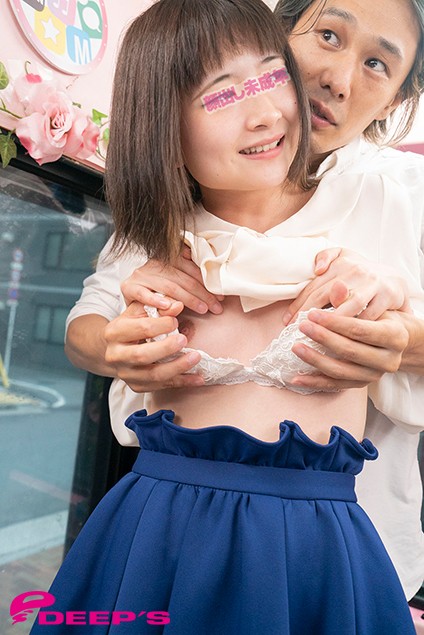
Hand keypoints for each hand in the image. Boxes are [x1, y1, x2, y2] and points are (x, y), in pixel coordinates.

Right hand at [104, 301, 203, 391]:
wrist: (116, 348)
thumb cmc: (131, 325)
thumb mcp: (140, 312)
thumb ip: (159, 307)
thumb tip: (178, 305)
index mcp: (115, 332)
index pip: (140, 329)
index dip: (161, 324)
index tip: (176, 321)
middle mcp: (116, 355)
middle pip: (142, 355)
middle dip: (166, 348)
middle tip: (184, 339)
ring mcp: (125, 374)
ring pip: (153, 375)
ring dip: (178, 367)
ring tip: (196, 357)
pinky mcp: (136, 386)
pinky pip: (161, 387)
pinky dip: (182, 382)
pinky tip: (198, 377)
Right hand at [121, 246, 222, 314]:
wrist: (131, 302)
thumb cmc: (158, 296)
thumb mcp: (176, 285)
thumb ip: (190, 281)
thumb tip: (216, 287)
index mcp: (167, 258)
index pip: (191, 268)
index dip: (207, 282)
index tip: (221, 296)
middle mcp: (154, 264)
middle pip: (184, 278)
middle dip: (203, 294)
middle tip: (216, 307)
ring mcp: (141, 275)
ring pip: (169, 286)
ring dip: (188, 299)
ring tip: (202, 309)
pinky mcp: (129, 287)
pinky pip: (144, 293)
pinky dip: (156, 300)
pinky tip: (168, 306)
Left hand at [283, 248, 411, 324]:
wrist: (394, 279)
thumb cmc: (361, 272)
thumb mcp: (343, 257)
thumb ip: (326, 256)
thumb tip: (318, 268)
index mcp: (341, 264)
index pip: (314, 287)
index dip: (298, 305)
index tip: (287, 322)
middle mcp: (356, 271)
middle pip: (326, 295)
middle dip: (309, 315)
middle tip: (299, 331)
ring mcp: (373, 283)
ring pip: (349, 305)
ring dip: (332, 322)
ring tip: (319, 335)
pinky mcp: (388, 295)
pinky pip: (371, 315)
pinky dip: (358, 327)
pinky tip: (345, 339)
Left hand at [290, 310, 409, 390]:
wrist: (393, 341)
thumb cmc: (379, 318)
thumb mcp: (371, 305)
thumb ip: (351, 298)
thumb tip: (336, 286)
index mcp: (395, 336)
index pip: (359, 330)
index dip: (334, 322)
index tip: (311, 314)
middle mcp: (388, 360)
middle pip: (349, 351)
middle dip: (323, 338)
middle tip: (302, 326)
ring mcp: (374, 375)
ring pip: (341, 371)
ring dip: (315, 360)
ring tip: (296, 348)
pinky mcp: (361, 385)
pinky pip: (335, 386)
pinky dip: (314, 382)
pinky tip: (296, 378)